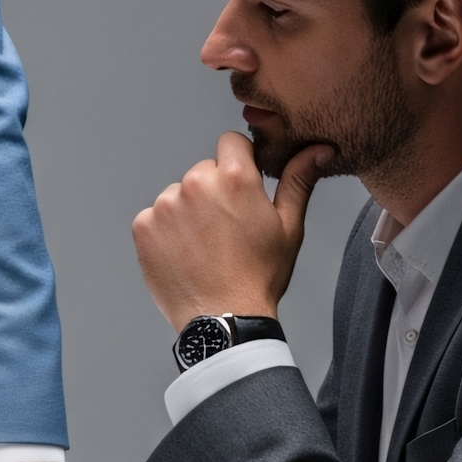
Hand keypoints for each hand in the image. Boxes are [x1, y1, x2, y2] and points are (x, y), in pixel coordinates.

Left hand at [132, 130, 332, 332]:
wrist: (223, 318)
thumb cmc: (259, 276)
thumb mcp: (288, 227)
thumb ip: (298, 181)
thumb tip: (318, 150)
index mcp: (235, 178)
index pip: (231, 143)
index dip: (239, 161)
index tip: (241, 187)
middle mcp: (196, 184)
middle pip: (203, 171)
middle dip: (214, 191)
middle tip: (226, 228)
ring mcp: (165, 205)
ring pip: (178, 194)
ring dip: (188, 211)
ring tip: (205, 246)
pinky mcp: (143, 226)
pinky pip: (155, 217)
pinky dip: (166, 231)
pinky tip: (185, 254)